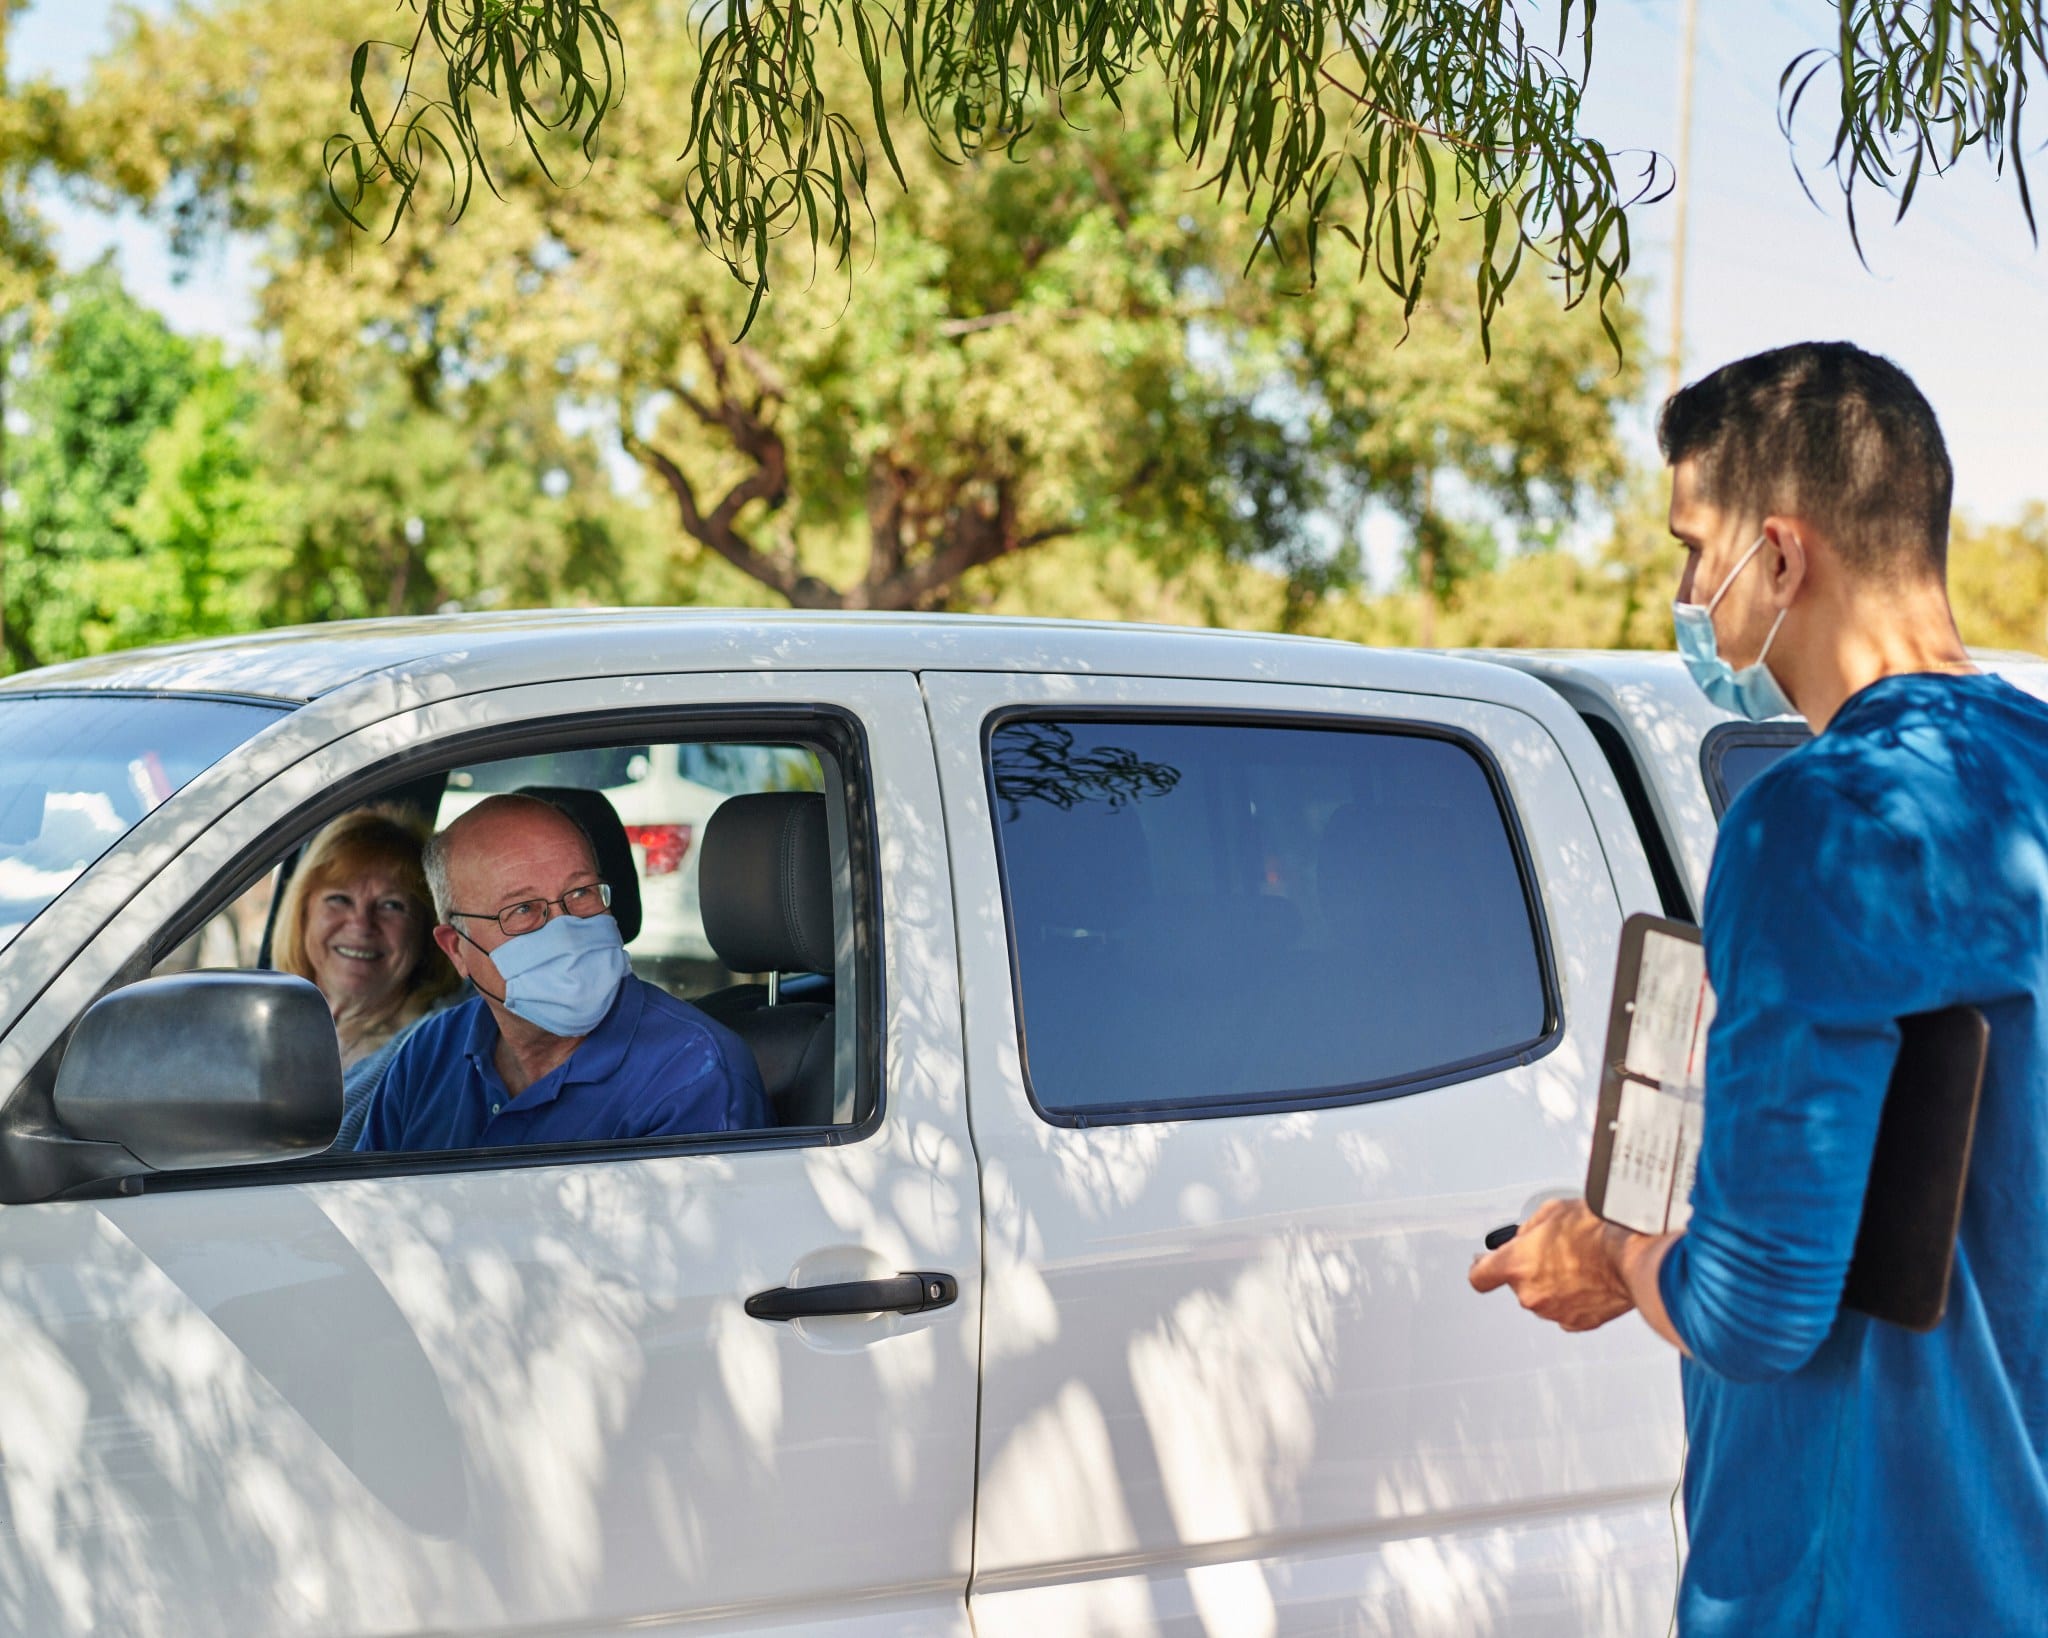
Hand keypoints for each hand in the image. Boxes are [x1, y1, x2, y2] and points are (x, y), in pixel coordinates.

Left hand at [1468, 1198, 1637, 1332]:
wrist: (1633, 1259)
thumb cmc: (1597, 1232)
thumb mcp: (1553, 1211)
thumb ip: (1530, 1228)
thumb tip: (1526, 1236)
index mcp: (1516, 1265)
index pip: (1479, 1277)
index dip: (1481, 1268)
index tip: (1483, 1264)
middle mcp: (1530, 1293)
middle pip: (1518, 1283)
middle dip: (1531, 1268)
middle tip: (1555, 1251)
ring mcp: (1554, 1311)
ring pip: (1544, 1297)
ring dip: (1554, 1284)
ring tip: (1579, 1263)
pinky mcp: (1578, 1323)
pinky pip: (1567, 1310)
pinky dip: (1574, 1299)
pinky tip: (1589, 1281)